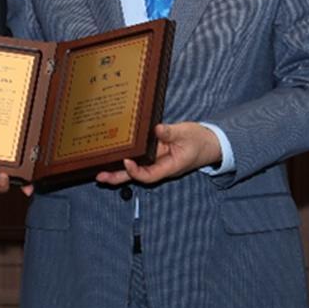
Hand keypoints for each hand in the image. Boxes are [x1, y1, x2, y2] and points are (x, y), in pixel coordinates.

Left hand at [94, 122, 221, 186]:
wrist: (209, 143)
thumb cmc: (199, 140)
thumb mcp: (186, 134)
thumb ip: (170, 133)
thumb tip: (157, 129)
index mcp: (169, 166)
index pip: (149, 175)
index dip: (136, 171)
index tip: (126, 161)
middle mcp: (160, 167)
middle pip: (136, 176)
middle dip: (118, 177)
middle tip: (101, 177)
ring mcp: (157, 162)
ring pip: (135, 169)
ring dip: (118, 170)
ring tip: (100, 172)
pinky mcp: (155, 154)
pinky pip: (139, 159)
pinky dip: (126, 159)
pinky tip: (113, 157)